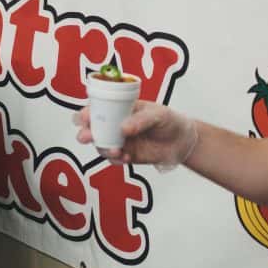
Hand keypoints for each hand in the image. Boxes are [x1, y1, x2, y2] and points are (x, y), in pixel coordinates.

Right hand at [74, 100, 198, 168]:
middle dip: (85, 132)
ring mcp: (119, 140)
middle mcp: (115, 124)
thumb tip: (123, 129)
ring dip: (102, 148)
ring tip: (115, 150)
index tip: (85, 117)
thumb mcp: (158, 114)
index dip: (87, 112)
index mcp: (120, 109)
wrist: (182, 141)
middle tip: (88, 136)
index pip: (97, 108)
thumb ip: (141, 120)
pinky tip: (126, 157)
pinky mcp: (126, 155)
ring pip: (100, 145)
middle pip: (91, 128)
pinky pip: (114, 159)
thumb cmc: (169, 120)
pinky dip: (117, 159)